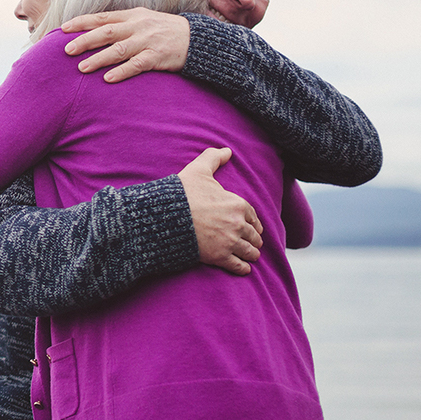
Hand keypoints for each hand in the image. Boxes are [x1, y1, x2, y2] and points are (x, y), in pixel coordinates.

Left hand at [60, 8, 189, 82]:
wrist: (199, 39)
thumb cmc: (165, 31)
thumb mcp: (144, 20)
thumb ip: (121, 24)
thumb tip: (94, 31)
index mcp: (132, 15)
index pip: (102, 17)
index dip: (82, 22)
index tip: (63, 29)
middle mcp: (138, 26)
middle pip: (106, 32)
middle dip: (85, 41)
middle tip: (66, 50)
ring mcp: (148, 41)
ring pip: (118, 49)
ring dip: (99, 59)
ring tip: (81, 68)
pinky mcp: (158, 56)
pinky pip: (136, 65)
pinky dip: (121, 71)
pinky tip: (108, 79)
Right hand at [178, 147, 263, 275]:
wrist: (166, 216)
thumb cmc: (182, 193)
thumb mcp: (198, 170)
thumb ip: (213, 158)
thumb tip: (227, 150)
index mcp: (238, 204)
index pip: (254, 217)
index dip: (254, 223)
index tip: (253, 228)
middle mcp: (238, 224)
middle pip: (254, 236)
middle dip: (254, 240)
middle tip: (252, 244)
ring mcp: (230, 242)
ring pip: (250, 252)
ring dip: (251, 254)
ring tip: (250, 256)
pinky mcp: (220, 257)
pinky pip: (239, 267)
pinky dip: (243, 268)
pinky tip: (243, 269)